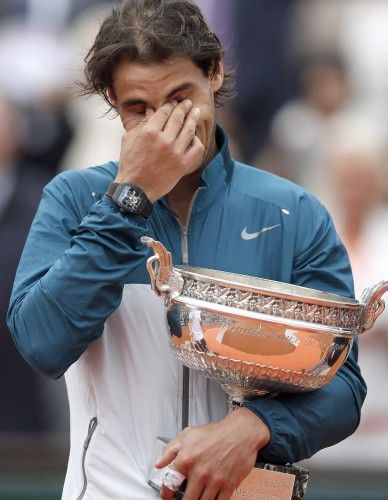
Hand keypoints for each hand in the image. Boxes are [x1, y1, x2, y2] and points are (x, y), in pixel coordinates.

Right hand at [116, 99, 203, 201]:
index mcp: (149, 132)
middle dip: (184, 108)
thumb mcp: (129, 140)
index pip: (164, 112)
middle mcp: (164, 140)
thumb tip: (151, 110)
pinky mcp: (182, 165)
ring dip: (193, 119)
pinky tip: (195, 138)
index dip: (170, 105)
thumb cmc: (129, 164)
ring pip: (189, 130)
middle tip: (188, 103)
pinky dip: (197, 141)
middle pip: (178, 118)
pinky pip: (196, 149)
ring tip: (196, 112)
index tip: (174, 102)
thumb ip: (141, 124)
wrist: (135, 189)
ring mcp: (175, 153)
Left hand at [155, 407, 270, 499]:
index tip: (166, 496)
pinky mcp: (228, 486)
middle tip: (183, 498)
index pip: (169, 484)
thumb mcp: (188, 435)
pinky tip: (210, 498)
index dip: (166, 494)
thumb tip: (159, 463)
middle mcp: (199, 472)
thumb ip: (170, 450)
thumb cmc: (215, 433)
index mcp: (186, 459)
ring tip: (197, 496)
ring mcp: (214, 481)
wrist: (240, 433)